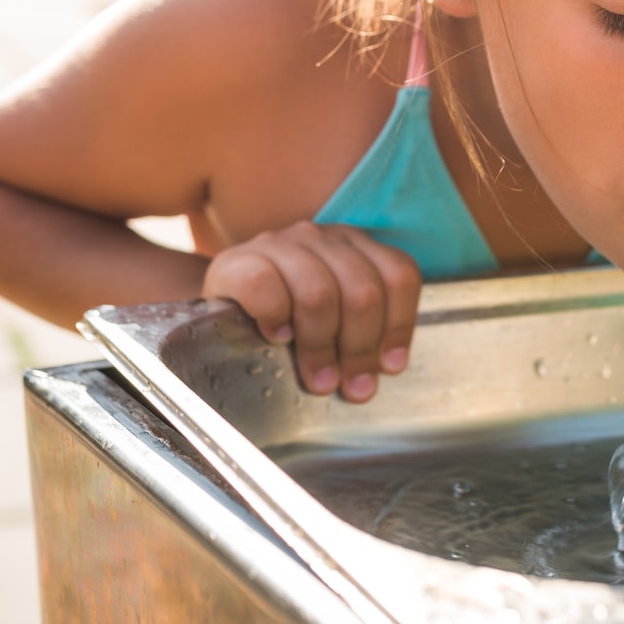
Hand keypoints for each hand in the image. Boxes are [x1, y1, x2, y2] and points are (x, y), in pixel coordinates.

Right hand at [201, 221, 420, 402]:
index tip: (390, 366)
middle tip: (353, 386)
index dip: (400, 325)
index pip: (398, 275)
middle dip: (360, 348)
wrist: (223, 307)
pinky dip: (275, 317)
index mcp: (354, 246)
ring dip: (321, 345)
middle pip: (362, 290)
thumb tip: (383, 368)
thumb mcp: (334, 319)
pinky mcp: (237, 261)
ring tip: (319, 378)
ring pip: (318, 292)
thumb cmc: (288, 321)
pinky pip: (264, 287)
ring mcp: (278, 244)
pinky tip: (278, 337)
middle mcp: (321, 238)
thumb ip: (362, 333)